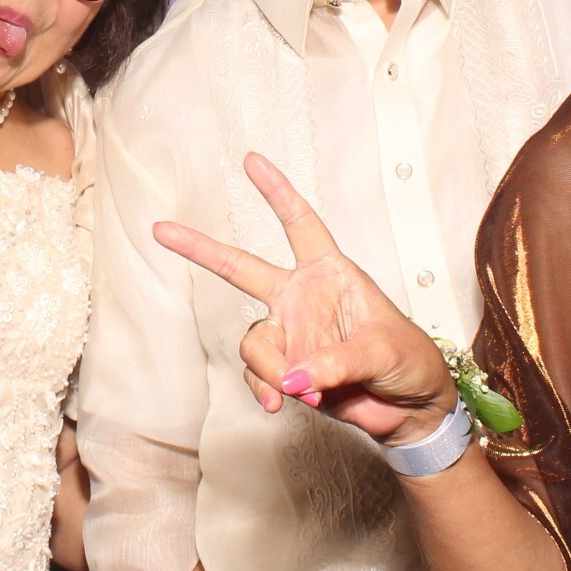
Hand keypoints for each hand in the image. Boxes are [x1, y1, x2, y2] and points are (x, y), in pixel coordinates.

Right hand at [154, 153, 454, 443]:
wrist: (409, 408)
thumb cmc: (407, 361)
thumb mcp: (382, 351)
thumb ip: (336, 362)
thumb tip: (294, 380)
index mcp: (331, 274)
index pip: (301, 224)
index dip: (277, 192)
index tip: (252, 161)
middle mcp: (302, 298)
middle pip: (242, 268)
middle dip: (201, 249)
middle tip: (161, 229)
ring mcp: (290, 335)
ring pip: (254, 342)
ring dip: (271, 369)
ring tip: (303, 391)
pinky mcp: (285, 371)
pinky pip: (257, 376)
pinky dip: (265, 390)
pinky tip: (280, 403)